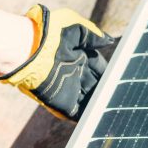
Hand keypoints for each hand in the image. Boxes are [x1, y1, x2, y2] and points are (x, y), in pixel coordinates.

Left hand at [0, 5, 113, 119]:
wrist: (24, 46)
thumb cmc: (49, 32)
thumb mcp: (76, 27)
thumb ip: (93, 36)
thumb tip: (109, 41)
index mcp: (78, 55)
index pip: (99, 67)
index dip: (109, 72)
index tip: (121, 77)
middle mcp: (72, 72)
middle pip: (95, 85)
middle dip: (107, 90)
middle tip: (123, 96)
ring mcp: (65, 87)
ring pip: (87, 99)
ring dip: (98, 104)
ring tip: (116, 110)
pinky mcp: (57, 100)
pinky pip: (73, 111)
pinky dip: (84, 116)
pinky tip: (98, 119)